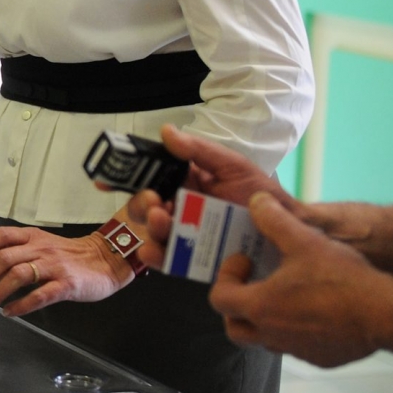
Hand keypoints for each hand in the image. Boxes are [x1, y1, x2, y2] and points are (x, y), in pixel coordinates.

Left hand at [0, 227, 131, 315]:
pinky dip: (21, 305)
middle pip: (3, 258)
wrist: (106, 259)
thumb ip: (17, 252)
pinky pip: (39, 295)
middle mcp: (41, 248)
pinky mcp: (67, 284)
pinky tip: (10, 312)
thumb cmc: (70, 256)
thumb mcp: (42, 245)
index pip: (0, 236)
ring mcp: (54, 266)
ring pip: (17, 275)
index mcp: (32, 237)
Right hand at [122, 125, 305, 266]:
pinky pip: (167, 259)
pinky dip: (155, 255)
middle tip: (155, 201)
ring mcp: (185, 235)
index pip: (148, 177)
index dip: (124, 177)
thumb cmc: (261, 195)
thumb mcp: (232, 165)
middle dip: (141, 204)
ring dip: (150, 226)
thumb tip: (167, 132)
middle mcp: (181, 208)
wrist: (289, 230)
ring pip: (152, 232)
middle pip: (144, 206)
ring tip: (163, 220)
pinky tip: (154, 251)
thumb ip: (198, 150)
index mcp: (185, 182)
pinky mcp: (193, 259)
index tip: (104, 180)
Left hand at [209, 193, 392, 366]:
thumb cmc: (341, 279)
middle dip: (238, 305)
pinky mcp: (321, 359)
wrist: (387, 315)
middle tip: (255, 283)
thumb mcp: (305, 240)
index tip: (246, 261)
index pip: (219, 298)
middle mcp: (272, 335)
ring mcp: (296, 351)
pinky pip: (297, 346)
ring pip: (266, 338)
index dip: (227, 276)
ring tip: (287, 292)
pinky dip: (297, 330)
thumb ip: (274, 220)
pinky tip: (317, 310)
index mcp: (261, 307)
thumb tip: (256, 201)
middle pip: (235, 328)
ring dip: (267, 317)